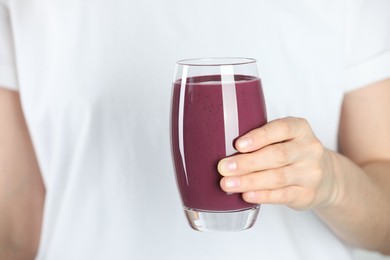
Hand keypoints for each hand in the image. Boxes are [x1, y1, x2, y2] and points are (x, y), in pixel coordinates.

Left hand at [218, 117, 338, 209]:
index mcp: (300, 129)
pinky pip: (282, 196)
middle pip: (277, 155)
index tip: (238, 144)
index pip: (282, 129)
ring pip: (278, 177)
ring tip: (227, 184)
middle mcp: (309, 149)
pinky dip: (262, 196)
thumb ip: (261, 138)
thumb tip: (224, 148)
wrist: (324, 176)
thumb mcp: (283, 137)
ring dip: (249, 181)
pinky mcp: (307, 194)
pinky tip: (246, 195)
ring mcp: (311, 173)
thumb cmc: (292, 152)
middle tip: (224, 167)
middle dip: (247, 162)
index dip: (259, 136)